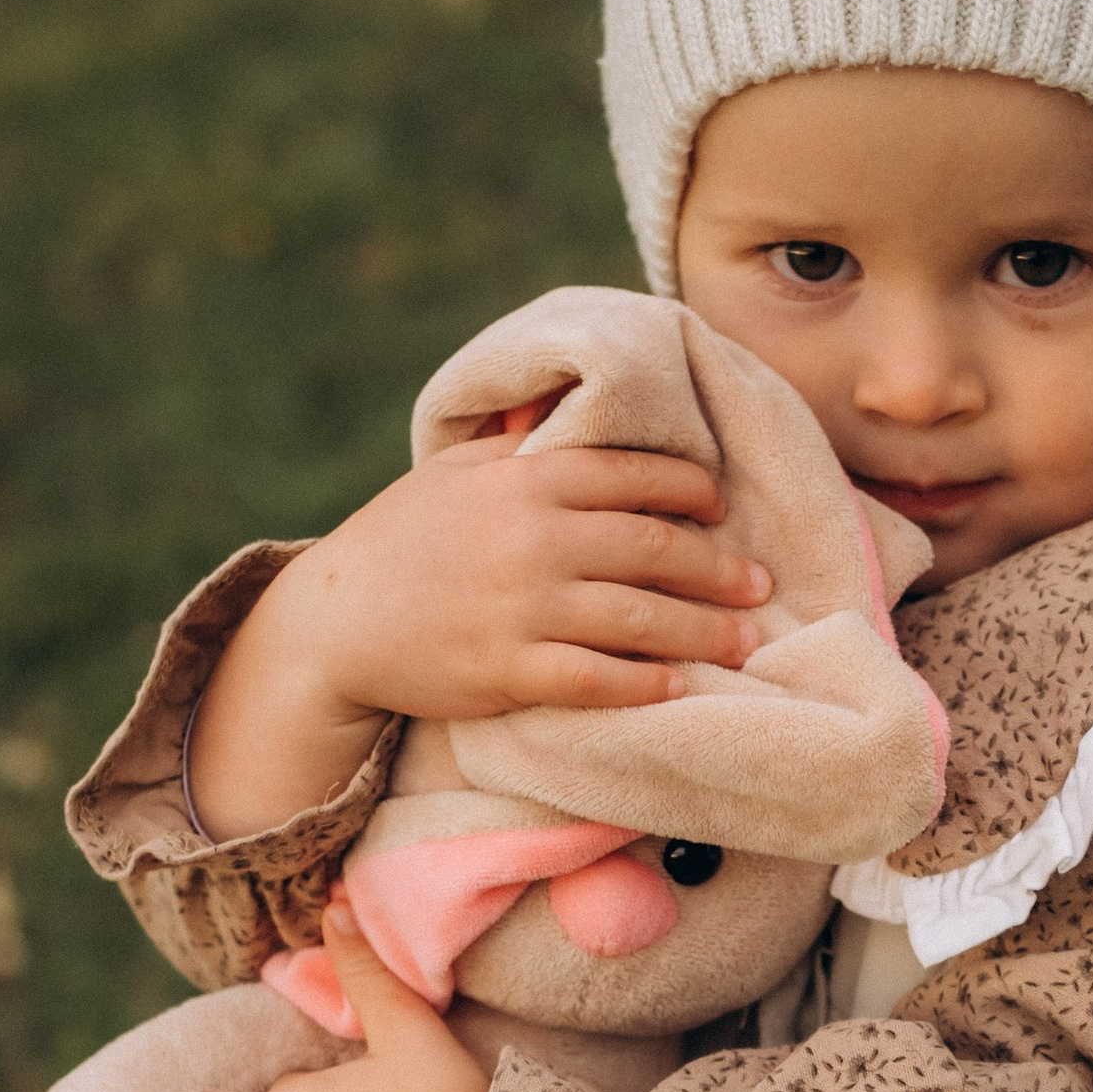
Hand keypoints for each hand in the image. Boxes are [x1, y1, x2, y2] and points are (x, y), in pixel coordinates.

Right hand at [188, 428, 772, 840]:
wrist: (333, 619)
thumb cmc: (403, 538)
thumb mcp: (457, 470)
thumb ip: (521, 442)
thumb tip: (571, 406)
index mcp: (527, 479)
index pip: (635, 474)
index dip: (692, 489)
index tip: (720, 507)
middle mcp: (533, 537)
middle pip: (655, 548)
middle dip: (718, 568)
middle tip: (759, 584)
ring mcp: (522, 606)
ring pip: (639, 617)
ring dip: (703, 631)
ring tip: (744, 641)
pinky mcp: (507, 669)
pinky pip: (595, 678)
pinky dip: (643, 682)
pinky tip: (677, 686)